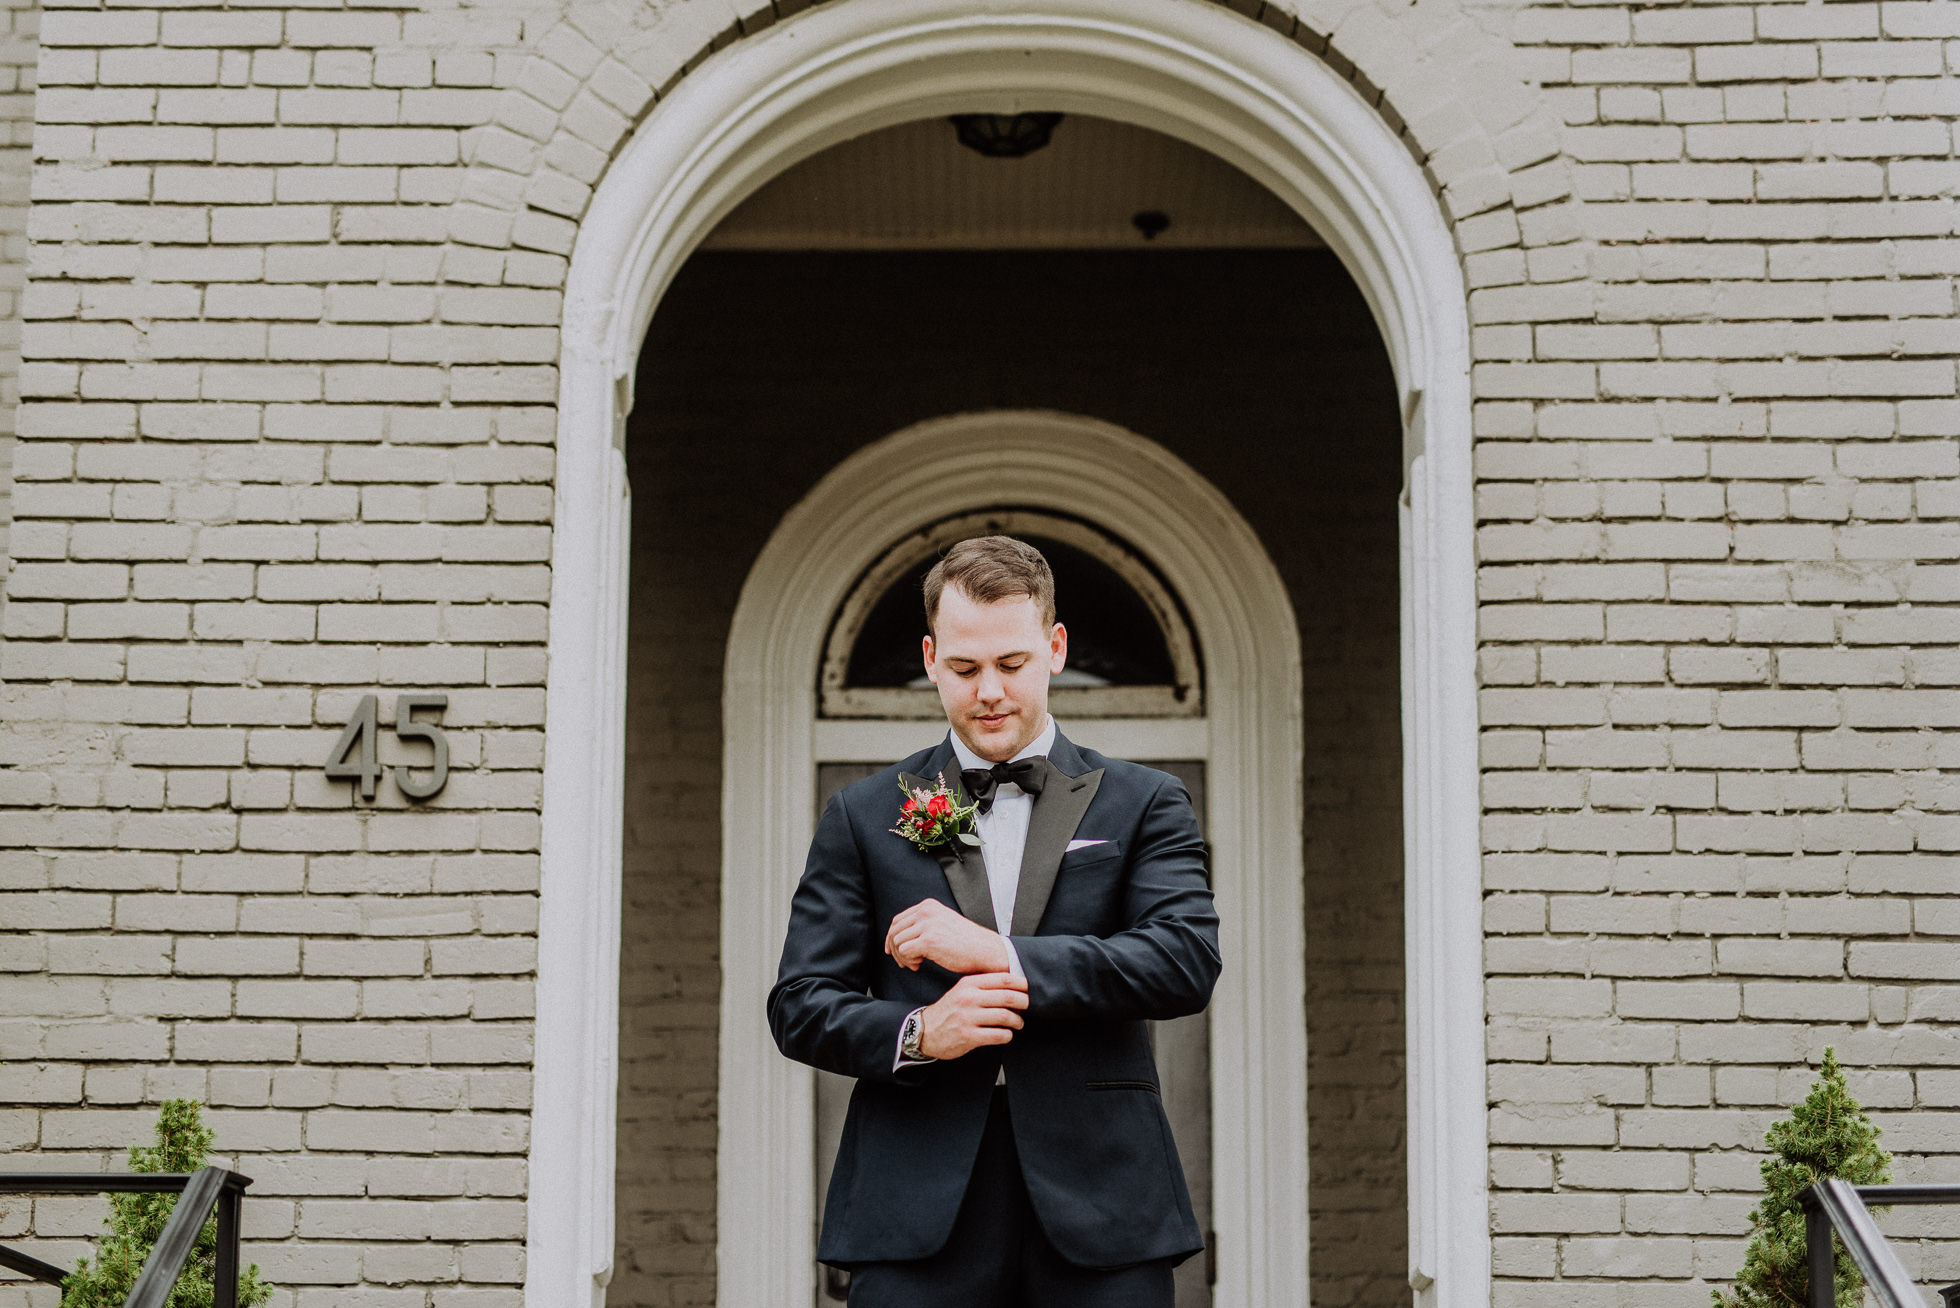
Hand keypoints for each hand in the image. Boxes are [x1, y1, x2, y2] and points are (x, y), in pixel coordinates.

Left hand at [886, 898, 1009, 974]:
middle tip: (904, 962)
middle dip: (895, 950)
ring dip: (903, 957)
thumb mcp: (942, 922)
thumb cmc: (966, 942)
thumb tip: (899, 936)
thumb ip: (923, 923)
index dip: (891, 937)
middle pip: (895, 931)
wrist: (985, 950)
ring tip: (916, 963)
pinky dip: (909, 961)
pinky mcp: (929, 941)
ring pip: (897, 942)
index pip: (898, 920)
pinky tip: (920, 964)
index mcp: (928, 906)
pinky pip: (904, 952)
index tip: (892, 950)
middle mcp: (926, 911)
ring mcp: (927, 925)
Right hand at [919, 972, 1027, 1058]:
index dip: (1021, 984)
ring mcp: (968, 1018)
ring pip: (1006, 1016)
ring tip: (1018, 1023)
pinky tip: (1006, 1034)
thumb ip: (983, 985)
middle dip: (1023, 1003)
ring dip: (1017, 1021)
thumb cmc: (948, 1011)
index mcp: (969, 984)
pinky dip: (1007, 1035)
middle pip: (1008, 997)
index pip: (1004, 979)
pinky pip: (998, 1035)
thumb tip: (1012, 984)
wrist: (925, 1031)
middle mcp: (969, 998)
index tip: (1027, 989)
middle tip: (1026, 1006)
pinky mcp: (969, 1036)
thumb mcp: (962, 990)